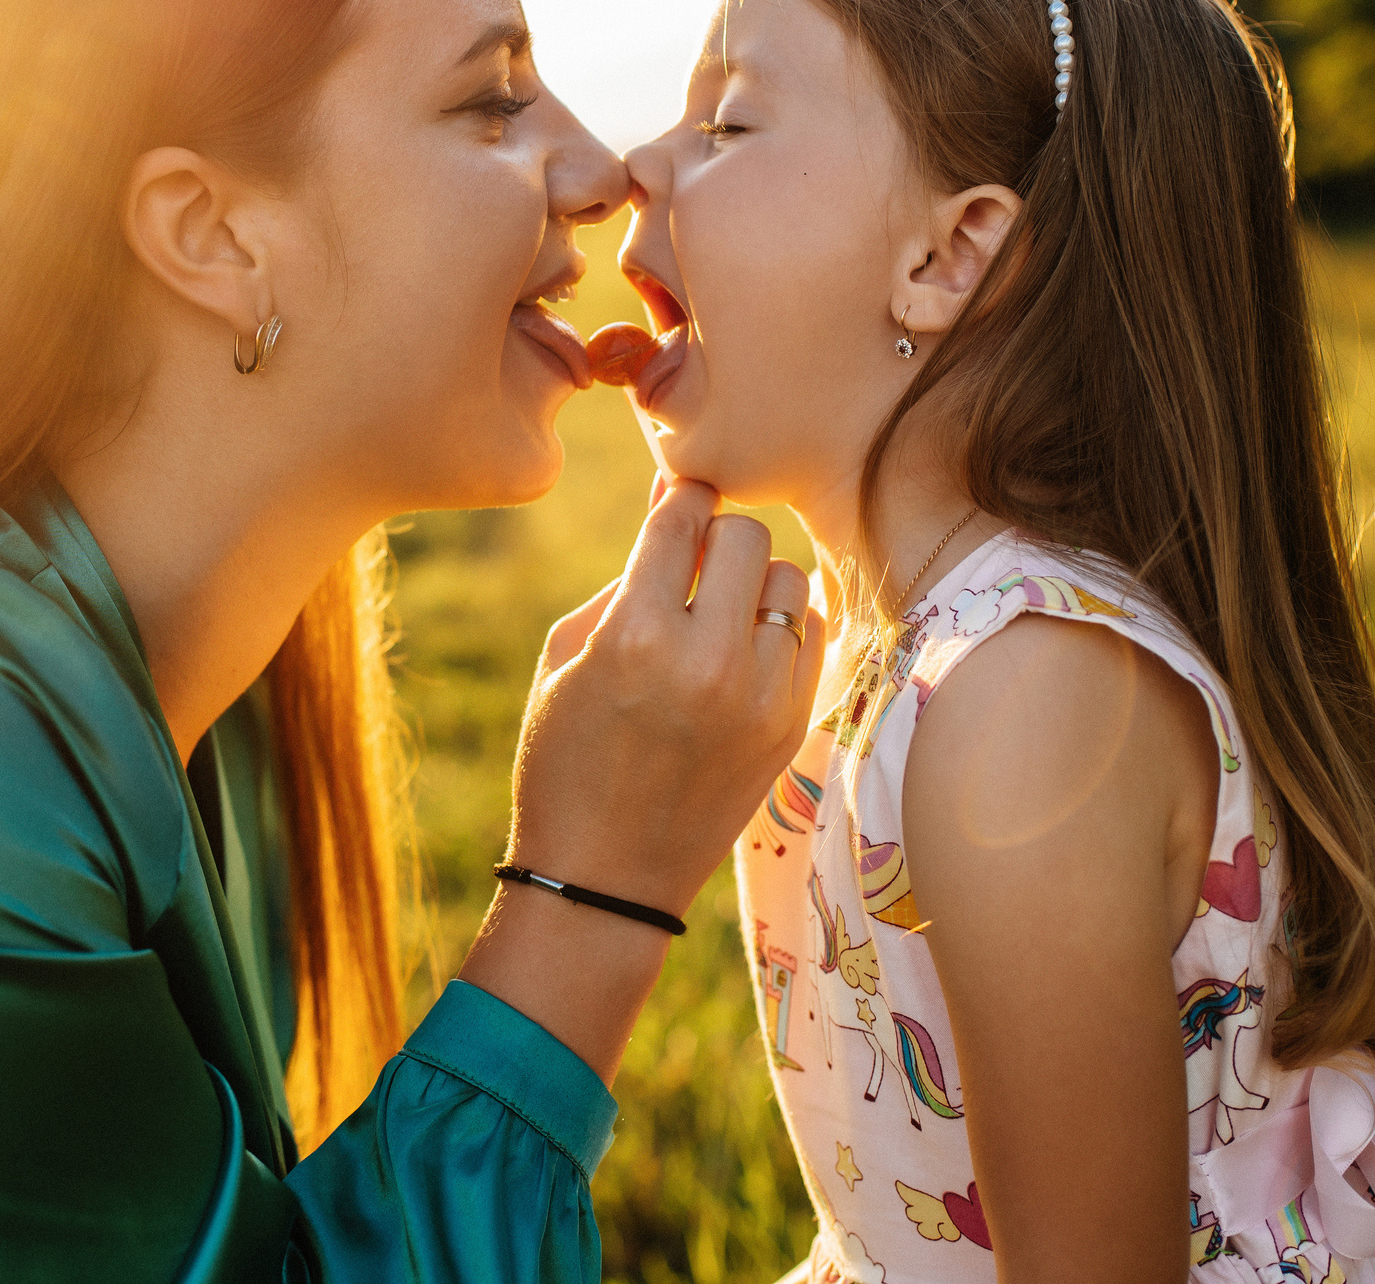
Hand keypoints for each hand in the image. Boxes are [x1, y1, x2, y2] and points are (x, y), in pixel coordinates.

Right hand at [506, 477, 826, 917]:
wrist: (605, 878)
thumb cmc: (563, 759)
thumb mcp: (567, 657)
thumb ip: (626, 572)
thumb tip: (671, 495)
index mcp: (635, 633)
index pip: (683, 516)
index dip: (678, 498)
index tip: (675, 505)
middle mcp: (706, 660)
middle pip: (746, 535)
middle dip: (718, 537)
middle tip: (695, 566)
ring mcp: (758, 697)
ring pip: (789, 580)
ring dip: (755, 583)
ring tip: (721, 615)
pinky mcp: (789, 726)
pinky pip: (812, 634)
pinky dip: (782, 628)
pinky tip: (746, 651)